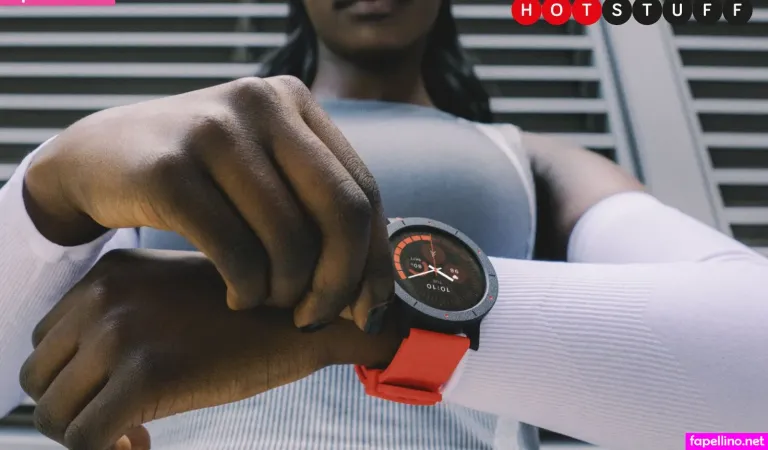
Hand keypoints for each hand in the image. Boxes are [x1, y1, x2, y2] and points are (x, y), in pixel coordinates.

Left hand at [19, 249, 399, 449]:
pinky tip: (144, 445)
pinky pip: (85, 439)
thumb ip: (125, 320)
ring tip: (134, 435)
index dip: (75, 379)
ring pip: (52, 412)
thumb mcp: (173, 299)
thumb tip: (91, 378)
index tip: (118, 397)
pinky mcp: (144, 374)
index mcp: (108, 273)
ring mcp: (120, 332)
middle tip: (123, 422)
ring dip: (87, 434)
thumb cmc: (250, 314)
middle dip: (75, 408)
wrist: (309, 312)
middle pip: (39, 375)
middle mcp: (103, 295)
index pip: (48, 340)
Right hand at [23, 76, 392, 329]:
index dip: (375, 261)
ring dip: (287, 293)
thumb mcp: (261, 168)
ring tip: (268, 301)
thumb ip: (315, 206)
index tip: (369, 309)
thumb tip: (374, 286)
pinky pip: (236, 253)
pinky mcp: (170, 170)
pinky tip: (238, 295)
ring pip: (291, 240)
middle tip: (316, 317)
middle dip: (340, 282)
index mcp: (294, 100)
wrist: (96, 157)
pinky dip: (248, 289)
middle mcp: (261, 104)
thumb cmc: (197, 175)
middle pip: (343, 212)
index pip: (364, 191)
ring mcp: (214, 131)